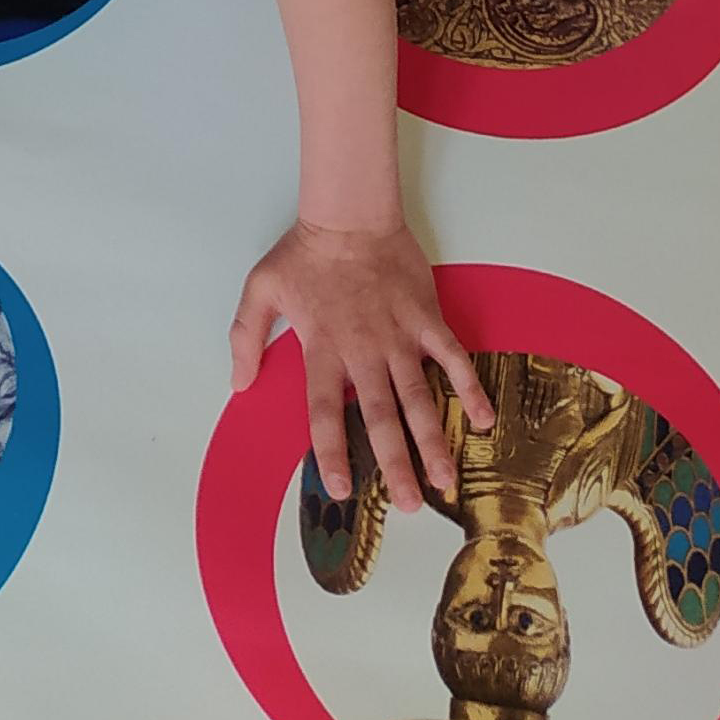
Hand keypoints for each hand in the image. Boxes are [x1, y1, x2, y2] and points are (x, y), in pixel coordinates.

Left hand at [228, 219, 493, 514]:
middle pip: (380, 417)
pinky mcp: (426, 318)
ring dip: (433, 441)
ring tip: (445, 482)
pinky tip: (481, 419)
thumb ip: (246, 336)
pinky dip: (468, 387)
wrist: (350, 212)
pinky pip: (452, 357)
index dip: (333, 452)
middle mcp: (364, 350)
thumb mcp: (262, 288)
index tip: (342, 490)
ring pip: (419, 397)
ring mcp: (399, 336)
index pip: (325, 412)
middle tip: (409, 507)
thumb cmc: (306, 252)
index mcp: (323, 348)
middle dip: (395, 464)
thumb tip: (238, 383)